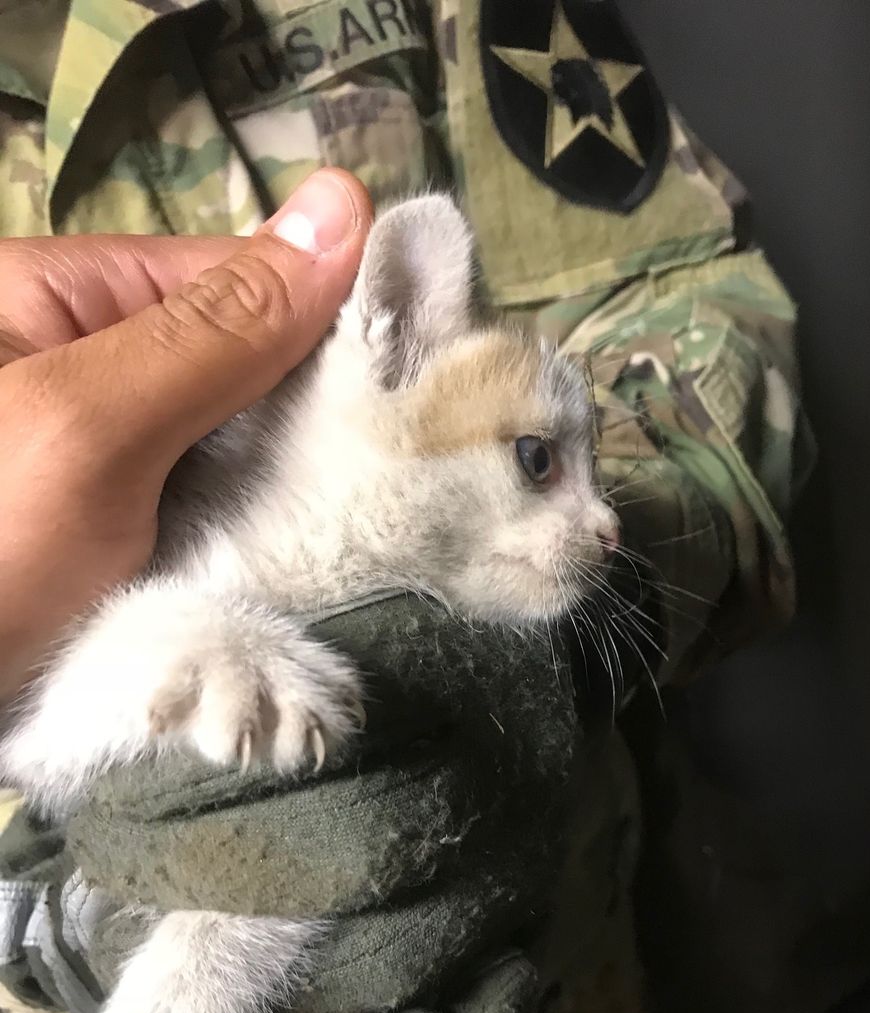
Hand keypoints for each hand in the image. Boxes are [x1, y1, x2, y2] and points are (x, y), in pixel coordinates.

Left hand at [0, 168, 371, 700]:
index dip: (330, 316)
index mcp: (57, 300)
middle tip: (414, 471)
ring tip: (387, 524)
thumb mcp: (89, 424)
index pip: (232, 278)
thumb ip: (218, 329)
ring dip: (298, 494)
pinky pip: (214, 522)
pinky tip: (322, 566)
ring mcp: (106, 468)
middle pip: (242, 368)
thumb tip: (347, 204)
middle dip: (318, 421)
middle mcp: (86, 372)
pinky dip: (263, 545)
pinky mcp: (120, 548)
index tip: (426, 378)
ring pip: (237, 454)